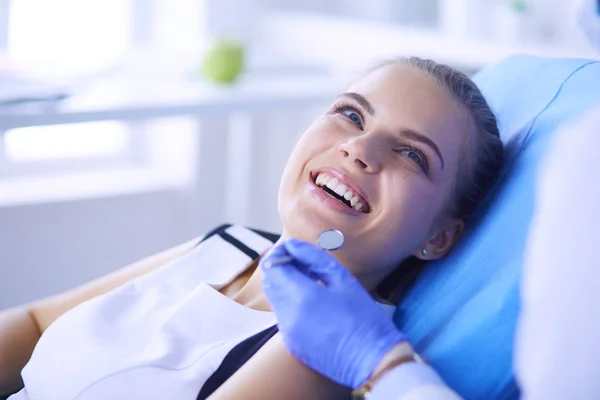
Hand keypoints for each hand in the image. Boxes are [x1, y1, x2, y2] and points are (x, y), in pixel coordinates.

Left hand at [260, 239, 405, 388]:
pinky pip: (284, 318)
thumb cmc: (364, 317)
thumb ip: (314, 258)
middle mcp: (288, 315)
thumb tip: (292, 245)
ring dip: (286, 287)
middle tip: (304, 266)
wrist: (373, 360)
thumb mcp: (343, 280)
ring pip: (276, 300)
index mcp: (302, 295)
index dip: (279, 255)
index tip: (293, 251)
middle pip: (270, 283)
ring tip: (312, 285)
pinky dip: (292, 306)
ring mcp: (288, 332)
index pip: (273, 267)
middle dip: (281, 270)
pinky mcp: (292, 345)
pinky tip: (315, 307)